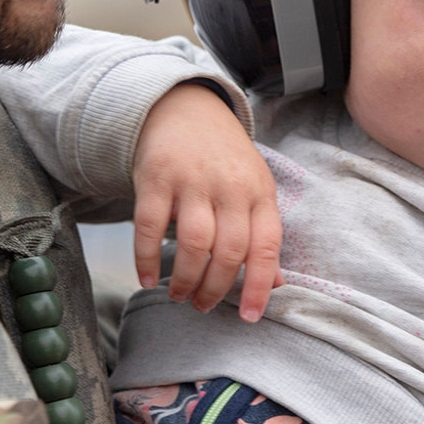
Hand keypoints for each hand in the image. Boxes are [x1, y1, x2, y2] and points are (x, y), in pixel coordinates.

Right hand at [130, 82, 281, 319]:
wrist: (186, 106)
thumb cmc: (225, 159)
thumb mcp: (254, 189)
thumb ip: (262, 235)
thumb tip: (277, 283)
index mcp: (261, 193)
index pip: (267, 247)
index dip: (261, 286)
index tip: (250, 317)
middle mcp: (231, 186)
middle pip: (229, 250)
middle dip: (216, 288)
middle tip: (202, 306)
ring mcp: (193, 180)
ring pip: (194, 242)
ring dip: (185, 278)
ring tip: (178, 295)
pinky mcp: (156, 176)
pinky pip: (149, 225)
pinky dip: (146, 258)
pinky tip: (146, 278)